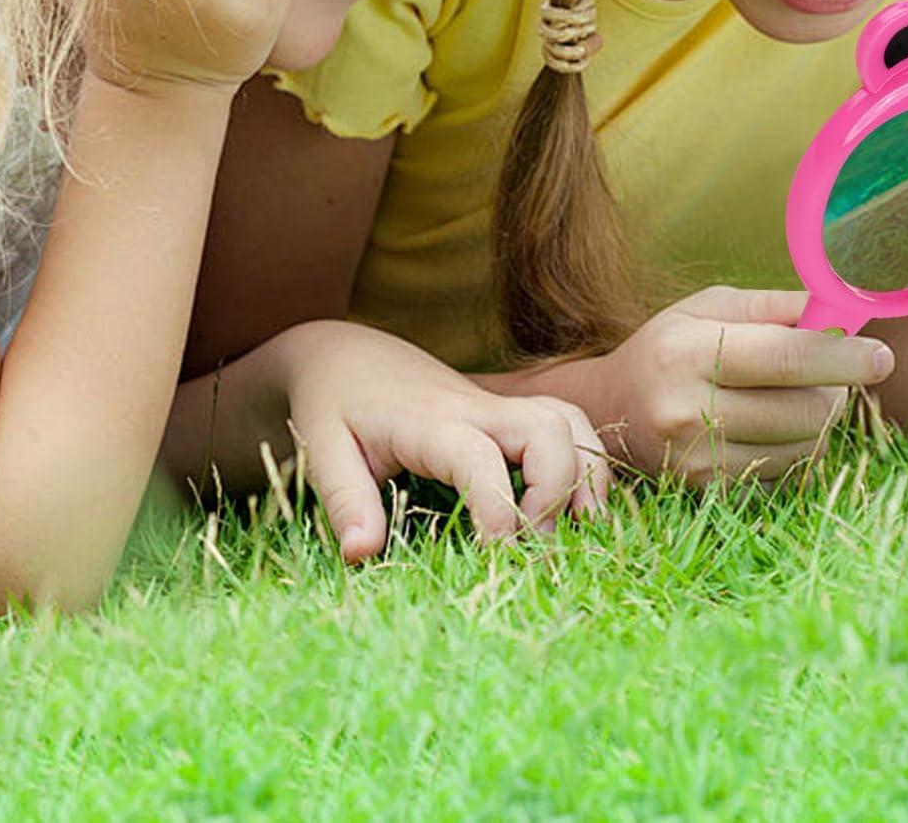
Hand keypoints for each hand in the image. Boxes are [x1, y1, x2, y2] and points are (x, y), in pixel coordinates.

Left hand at [269, 321, 609, 562]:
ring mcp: (497, 408)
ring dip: (585, 472)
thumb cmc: (332, 405)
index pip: (479, 458)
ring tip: (580, 530)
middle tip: (535, 548)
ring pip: (568, 419)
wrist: (347, 352)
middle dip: (558, 489)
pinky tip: (579, 509)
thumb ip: (344, 501)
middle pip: (547, 428)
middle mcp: (475, 409)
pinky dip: (585, 460)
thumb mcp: (322, 451)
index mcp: (429, 422)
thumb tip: (362, 555)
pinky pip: (565, 424)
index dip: (498, 508)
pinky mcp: (506, 414)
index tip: (497, 555)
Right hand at [584, 286, 894, 484]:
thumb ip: (774, 306)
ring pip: (805, 446)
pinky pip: (786, 473)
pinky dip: (794, 449)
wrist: (609, 411)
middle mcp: (688, 410)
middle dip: (836, 389)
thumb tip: (842, 309)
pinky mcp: (708, 491)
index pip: (787, 357)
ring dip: (818, 421)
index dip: (844, 357)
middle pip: (807, 410)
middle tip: (830, 372)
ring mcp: (697, 459)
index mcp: (688, 351)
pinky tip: (767, 427)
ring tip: (789, 396)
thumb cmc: (669, 347)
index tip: (882, 356)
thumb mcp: (708, 307)